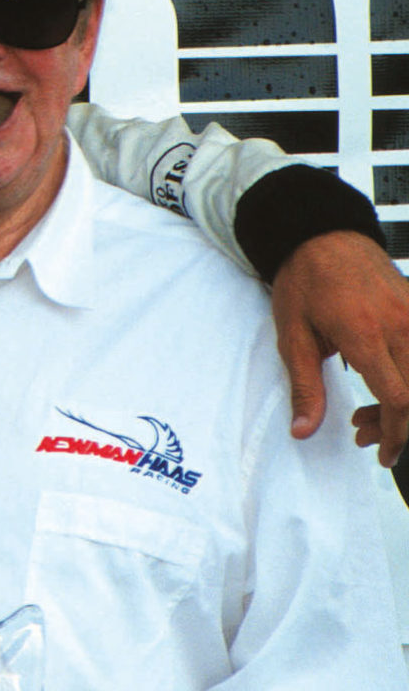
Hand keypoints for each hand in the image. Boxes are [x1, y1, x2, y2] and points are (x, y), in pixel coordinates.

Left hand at [271, 230, 408, 462]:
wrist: (322, 237)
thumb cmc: (304, 282)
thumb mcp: (294, 337)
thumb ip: (305, 386)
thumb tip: (303, 429)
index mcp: (366, 335)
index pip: (399, 399)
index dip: (395, 434)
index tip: (383, 453)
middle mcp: (401, 325)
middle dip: (401, 426)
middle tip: (369, 437)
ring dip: (406, 404)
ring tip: (372, 414)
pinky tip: (386, 384)